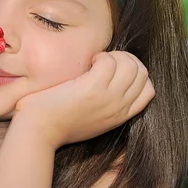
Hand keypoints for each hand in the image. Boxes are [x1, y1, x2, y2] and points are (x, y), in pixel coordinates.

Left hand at [12, 51, 154, 149]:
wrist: (38, 132)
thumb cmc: (57, 122)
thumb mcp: (92, 119)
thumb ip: (105, 105)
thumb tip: (108, 82)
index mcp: (121, 116)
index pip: (148, 90)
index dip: (135, 73)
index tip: (114, 70)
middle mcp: (119, 108)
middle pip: (142, 73)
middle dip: (126, 59)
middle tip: (104, 61)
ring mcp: (108, 98)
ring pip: (131, 66)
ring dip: (115, 56)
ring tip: (96, 61)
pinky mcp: (92, 89)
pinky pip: (110, 62)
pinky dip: (101, 56)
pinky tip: (87, 62)